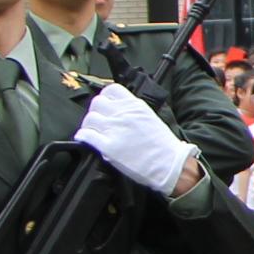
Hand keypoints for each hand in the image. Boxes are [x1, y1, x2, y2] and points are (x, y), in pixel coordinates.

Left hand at [77, 84, 193, 194]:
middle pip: (97, 102)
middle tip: (98, 120)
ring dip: (88, 125)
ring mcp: (115, 130)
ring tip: (92, 131)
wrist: (170, 164)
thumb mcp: (150, 118)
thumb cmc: (164, 145)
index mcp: (135, 105)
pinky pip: (87, 136)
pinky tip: (84, 138)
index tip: (105, 105)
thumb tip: (119, 111)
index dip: (105, 97)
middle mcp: (123, 114)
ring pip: (89, 118)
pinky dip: (83, 136)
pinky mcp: (109, 147)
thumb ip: (133, 111)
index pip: (112, 90)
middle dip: (96, 111)